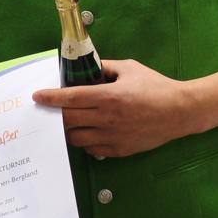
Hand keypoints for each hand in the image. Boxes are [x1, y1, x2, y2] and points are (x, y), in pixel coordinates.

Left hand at [33, 58, 194, 158]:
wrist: (180, 112)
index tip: (38, 96)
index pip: (70, 98)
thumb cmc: (156, 87)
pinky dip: (85, 140)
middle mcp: (107, 118)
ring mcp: (112, 136)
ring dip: (69, 129)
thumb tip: (87, 69)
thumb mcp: (130, 69)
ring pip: (76, 138)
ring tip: (70, 121)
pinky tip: (89, 131)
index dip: (50, 98)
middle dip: (56, 114)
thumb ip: (106, 68)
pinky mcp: (118, 149)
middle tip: (52, 109)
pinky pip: (91, 148)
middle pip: (69, 119)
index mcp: (108, 96)